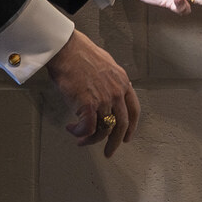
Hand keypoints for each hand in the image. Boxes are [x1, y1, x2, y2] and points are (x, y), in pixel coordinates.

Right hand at [47, 30, 139, 156]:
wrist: (67, 49)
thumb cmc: (81, 54)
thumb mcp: (107, 65)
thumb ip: (111, 81)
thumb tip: (108, 93)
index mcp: (123, 82)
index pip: (134, 110)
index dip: (131, 127)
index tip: (126, 137)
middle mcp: (117, 92)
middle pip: (121, 125)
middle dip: (115, 142)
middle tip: (109, 152)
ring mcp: (104, 99)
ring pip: (103, 129)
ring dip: (91, 139)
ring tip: (81, 140)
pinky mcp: (88, 104)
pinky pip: (87, 128)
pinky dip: (79, 133)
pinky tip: (72, 130)